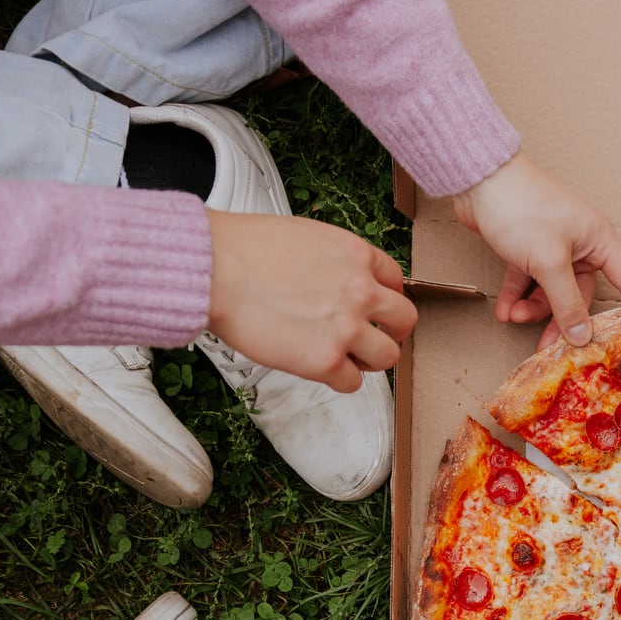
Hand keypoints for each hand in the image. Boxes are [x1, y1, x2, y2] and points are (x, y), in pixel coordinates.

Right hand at [205, 211, 417, 391]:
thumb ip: (331, 261)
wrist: (215, 268)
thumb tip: (333, 279)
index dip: (384, 298)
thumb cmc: (243, 250)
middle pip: (404, 320)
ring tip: (345, 358)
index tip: (374, 308)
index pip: (396, 280)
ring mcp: (347, 327)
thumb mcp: (304, 236)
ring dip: (368, 360)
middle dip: (390, 332)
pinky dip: (339, 380)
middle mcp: (360, 290)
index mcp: (356, 254)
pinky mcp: (326, 360)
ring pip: (388, 357)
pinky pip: (352, 383)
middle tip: (372, 338)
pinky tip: (319, 368)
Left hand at [451, 154, 620, 346]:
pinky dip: (515, 296)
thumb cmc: (522, 208)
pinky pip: (527, 280)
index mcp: (598, 240)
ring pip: (550, 290)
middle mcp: (580, 244)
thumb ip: (566, 303)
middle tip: (548, 346)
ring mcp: (552, 246)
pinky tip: (503, 310)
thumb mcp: (549, 262)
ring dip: (532, 308)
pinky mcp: (527, 247)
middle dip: (560, 318)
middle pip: (579, 294)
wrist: (478, 181)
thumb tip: (582, 336)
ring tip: (513, 316)